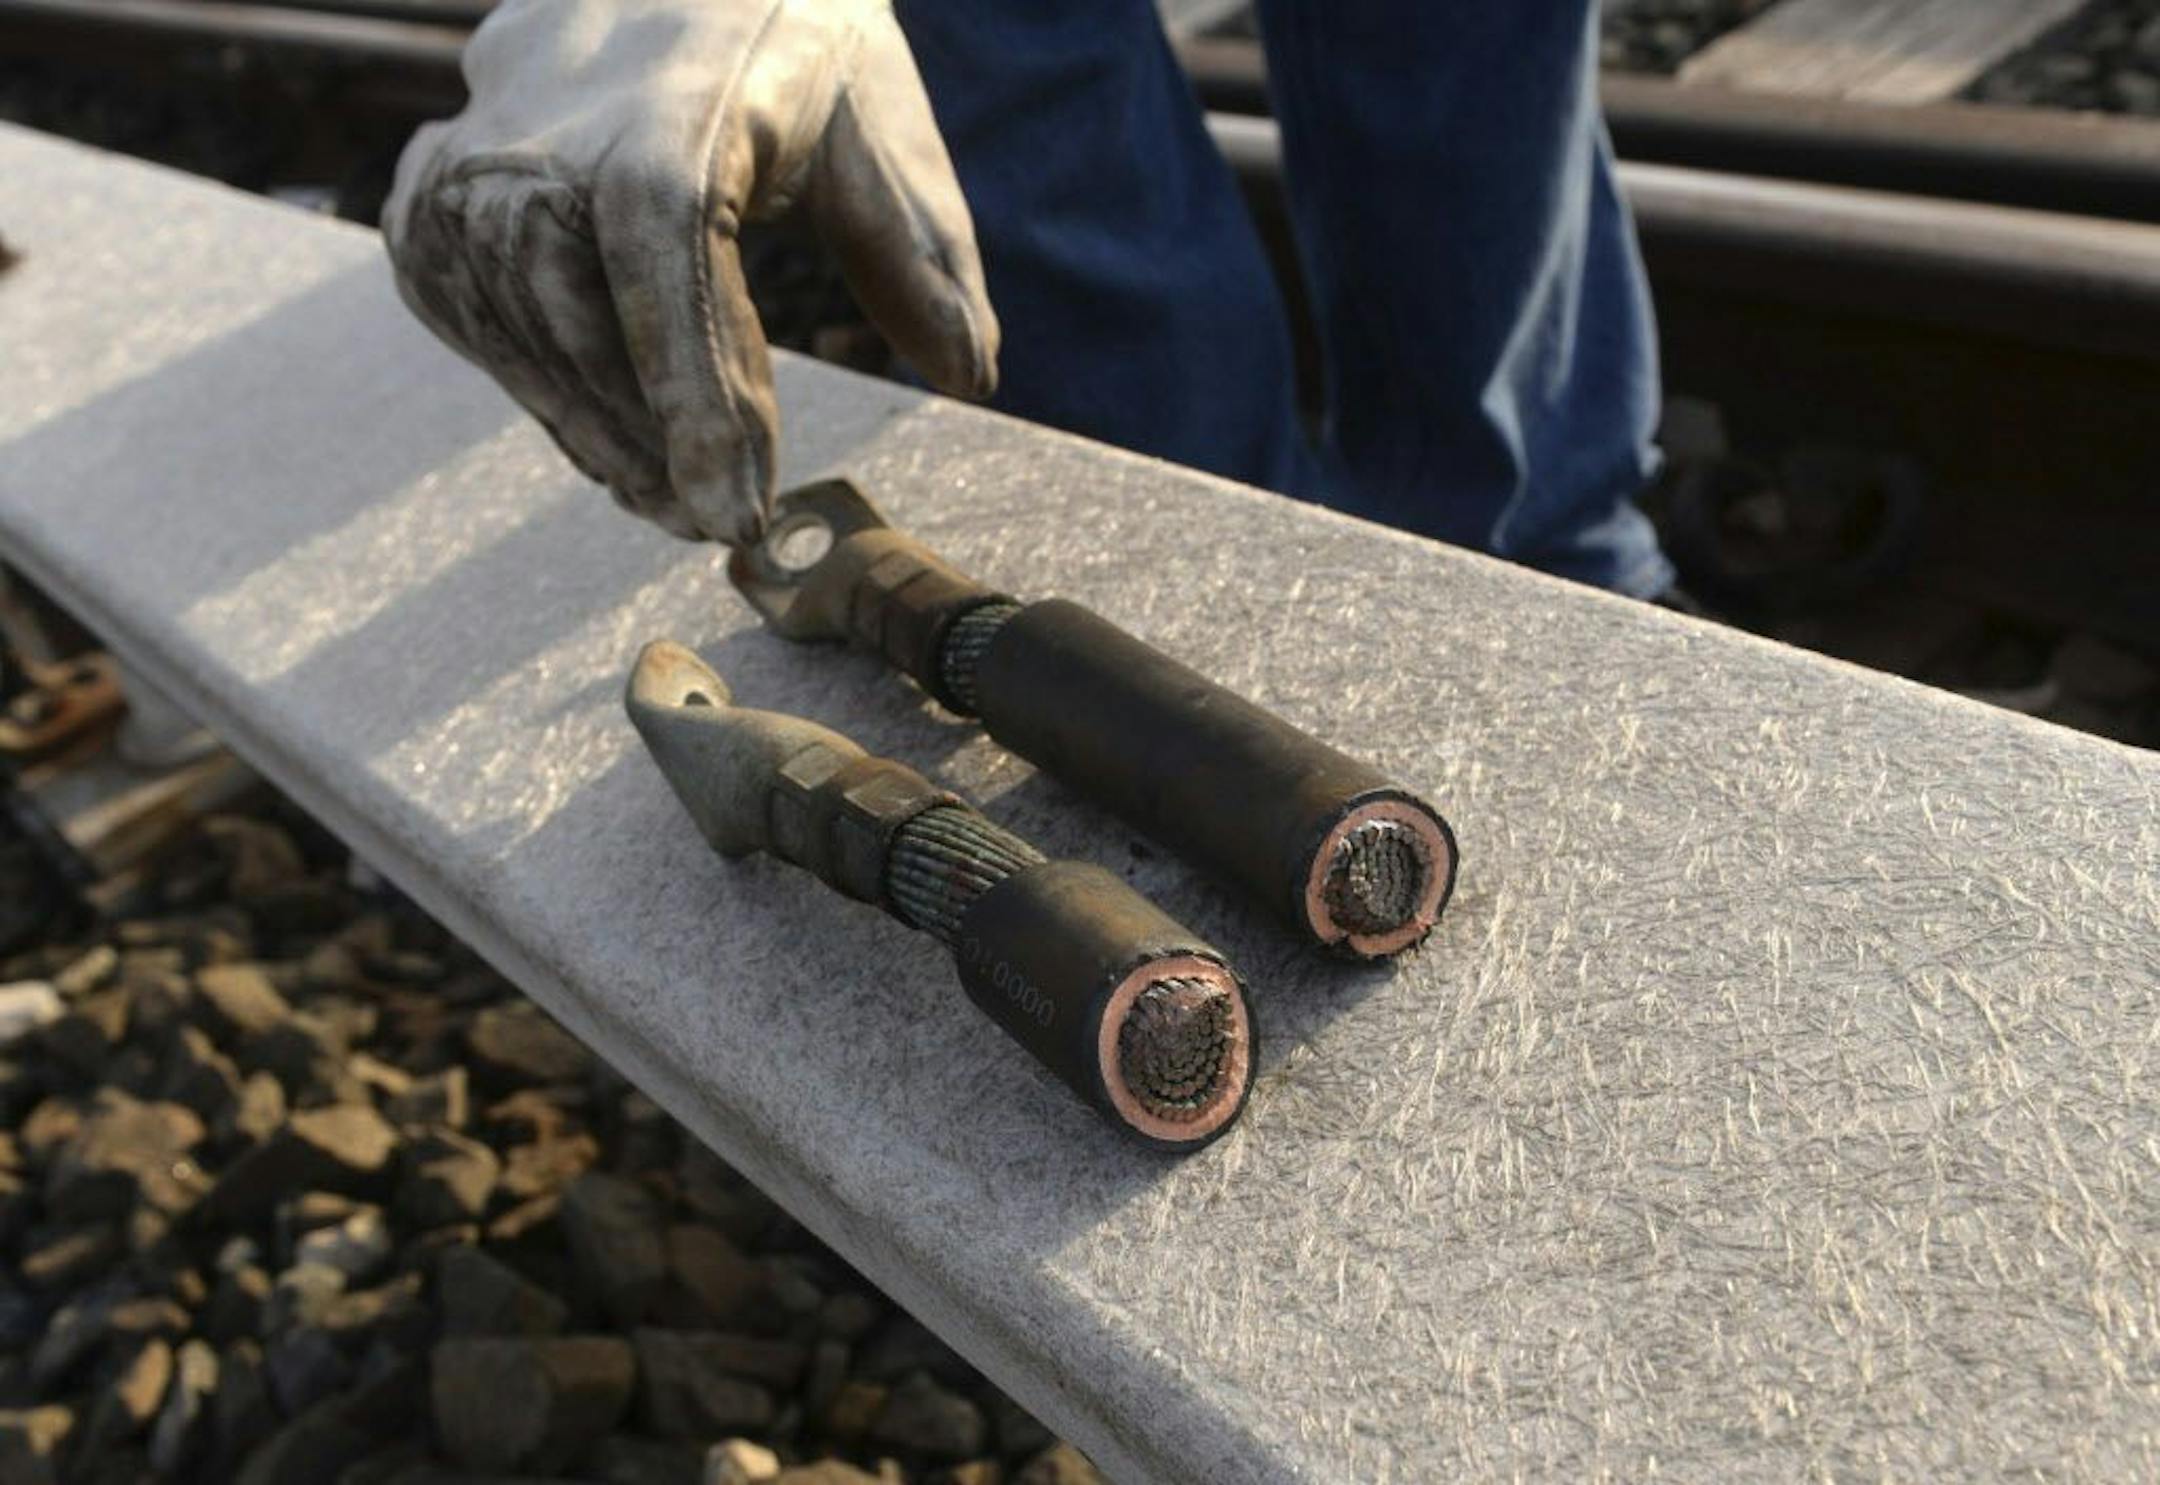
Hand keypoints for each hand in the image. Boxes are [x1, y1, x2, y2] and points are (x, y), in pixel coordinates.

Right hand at [382, 0, 997, 545]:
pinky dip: (530, 378)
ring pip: (516, 330)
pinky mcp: (430, 179)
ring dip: (590, 427)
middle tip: (710, 522)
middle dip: (648, 441)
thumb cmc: (797, 38)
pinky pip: (462, 307)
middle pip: (582, 326)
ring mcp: (472, 153)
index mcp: (666, 123)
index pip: (675, 288)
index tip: (737, 518)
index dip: (702, 412)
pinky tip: (594, 426)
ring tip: (662, 493)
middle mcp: (546, 135)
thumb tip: (972, 373)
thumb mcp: (881, 133)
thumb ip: (923, 259)